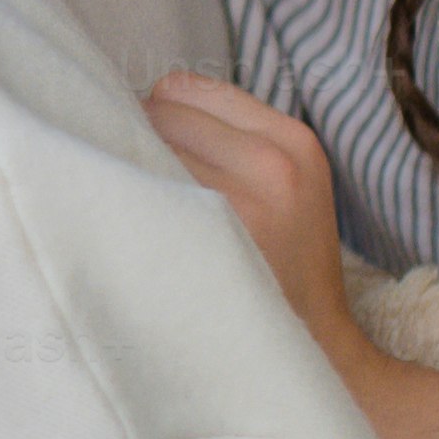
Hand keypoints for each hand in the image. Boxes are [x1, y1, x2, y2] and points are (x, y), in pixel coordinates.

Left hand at [143, 74, 360, 343]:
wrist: (312, 350)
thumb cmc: (281, 266)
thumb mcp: (286, 186)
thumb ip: (231, 140)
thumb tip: (136, 104)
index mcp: (293, 141)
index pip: (186, 88)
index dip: (162, 117)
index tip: (159, 154)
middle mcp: (271, 162)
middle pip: (157, 111)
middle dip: (144, 140)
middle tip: (147, 187)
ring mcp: (238, 200)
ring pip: (142, 146)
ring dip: (130, 169)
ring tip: (145, 212)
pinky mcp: (207, 237)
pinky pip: (138, 188)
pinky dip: (127, 201)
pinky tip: (138, 232)